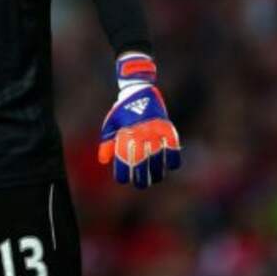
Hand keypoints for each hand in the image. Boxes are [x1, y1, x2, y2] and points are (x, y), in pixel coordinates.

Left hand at [97, 53, 181, 188]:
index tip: (123, 180)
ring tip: (155, 179)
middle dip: (141, 177)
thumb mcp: (111, 125)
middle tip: (141, 184)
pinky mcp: (167, 127)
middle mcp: (140, 134)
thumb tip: (104, 162)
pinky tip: (170, 166)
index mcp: (125, 133)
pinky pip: (173, 148)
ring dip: (157, 172)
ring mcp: (155, 131)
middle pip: (142, 163)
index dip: (123, 172)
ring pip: (158, 159)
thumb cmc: (122, 111)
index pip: (124, 159)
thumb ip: (108, 143)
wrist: (138, 90)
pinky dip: (172, 158)